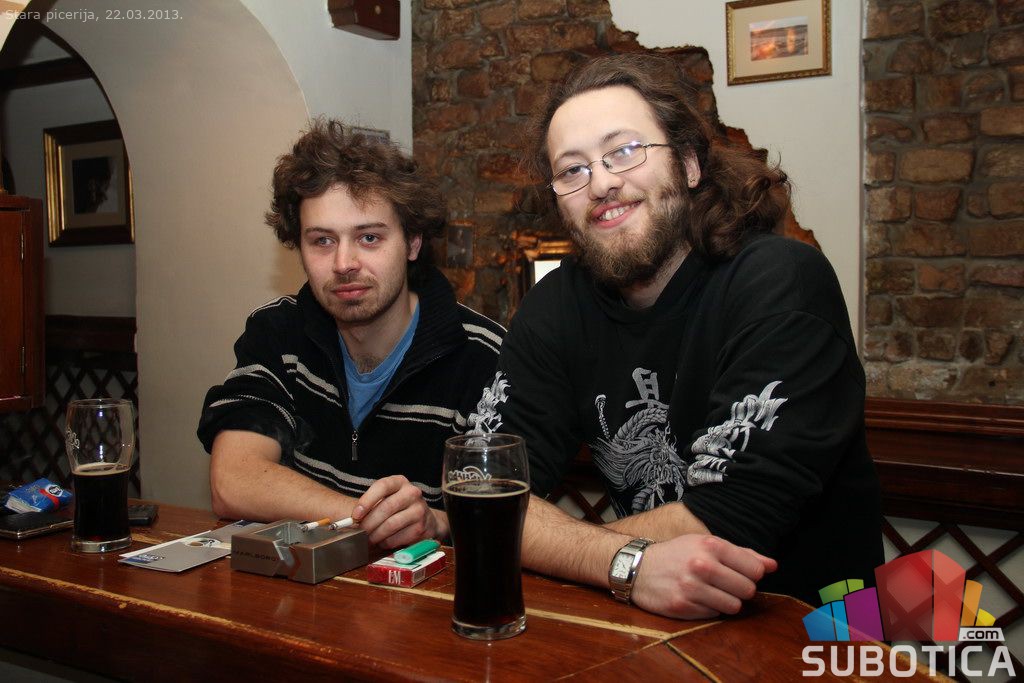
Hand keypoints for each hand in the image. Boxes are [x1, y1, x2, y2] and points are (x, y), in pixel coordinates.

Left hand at [352, 475, 446, 548]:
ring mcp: (419, 510)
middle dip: (368, 522)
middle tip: (360, 532)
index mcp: (400, 482)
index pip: (382, 486)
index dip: (366, 500)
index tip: (355, 515)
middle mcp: (412, 493)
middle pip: (385, 508)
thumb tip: (353, 519)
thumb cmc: (399, 508)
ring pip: (390, 525)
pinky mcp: (420, 528)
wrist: (427, 520)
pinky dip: (385, 542)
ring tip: (369, 539)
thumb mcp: (388, 498)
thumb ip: (373, 504)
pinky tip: (383, 541)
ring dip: (375, 535)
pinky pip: (396, 538)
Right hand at [630, 534, 776, 619]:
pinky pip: (714, 615)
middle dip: (740, 590)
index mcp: (711, 545)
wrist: (638, 567)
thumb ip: (742, 554)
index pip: (755, 569)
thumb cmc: (677, 554)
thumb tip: (772, 565)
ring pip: (734, 606)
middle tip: (725, 584)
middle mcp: (701, 565)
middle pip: (747, 590)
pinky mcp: (682, 606)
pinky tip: (696, 598)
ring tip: (712, 592)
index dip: (752, 574)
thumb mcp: (706, 544)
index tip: (740, 573)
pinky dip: (709, 609)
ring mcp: (691, 587)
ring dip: (727, 602)